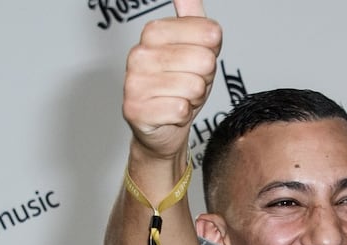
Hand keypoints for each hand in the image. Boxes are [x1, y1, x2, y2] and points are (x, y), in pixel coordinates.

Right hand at [122, 0, 220, 161]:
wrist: (164, 126)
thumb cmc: (181, 84)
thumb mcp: (194, 46)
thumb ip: (193, 16)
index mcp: (154, 32)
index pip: (209, 33)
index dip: (212, 51)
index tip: (196, 59)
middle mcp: (139, 54)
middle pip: (205, 60)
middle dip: (204, 78)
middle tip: (189, 83)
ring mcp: (133, 82)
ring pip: (194, 86)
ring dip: (194, 98)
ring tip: (180, 97)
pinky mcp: (135, 109)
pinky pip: (181, 109)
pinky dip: (182, 115)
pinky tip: (171, 113)